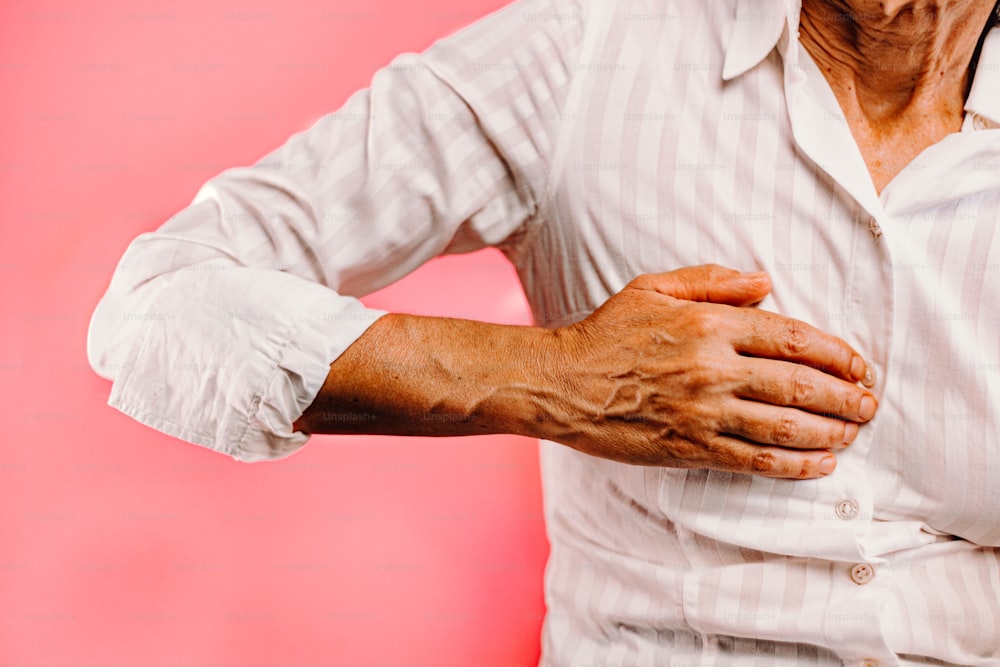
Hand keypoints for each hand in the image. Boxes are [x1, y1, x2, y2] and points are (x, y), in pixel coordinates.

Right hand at [539, 264, 875, 478]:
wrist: (561, 384)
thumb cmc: (606, 334)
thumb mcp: (653, 288)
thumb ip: (712, 282)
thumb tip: (766, 283)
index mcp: (709, 326)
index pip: (790, 337)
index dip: (834, 353)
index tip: (860, 365)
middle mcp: (713, 369)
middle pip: (798, 384)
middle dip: (844, 397)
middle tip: (870, 405)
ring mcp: (703, 412)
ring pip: (784, 426)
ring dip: (829, 432)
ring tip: (853, 434)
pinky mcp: (690, 447)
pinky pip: (754, 461)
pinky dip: (793, 465)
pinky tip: (820, 465)